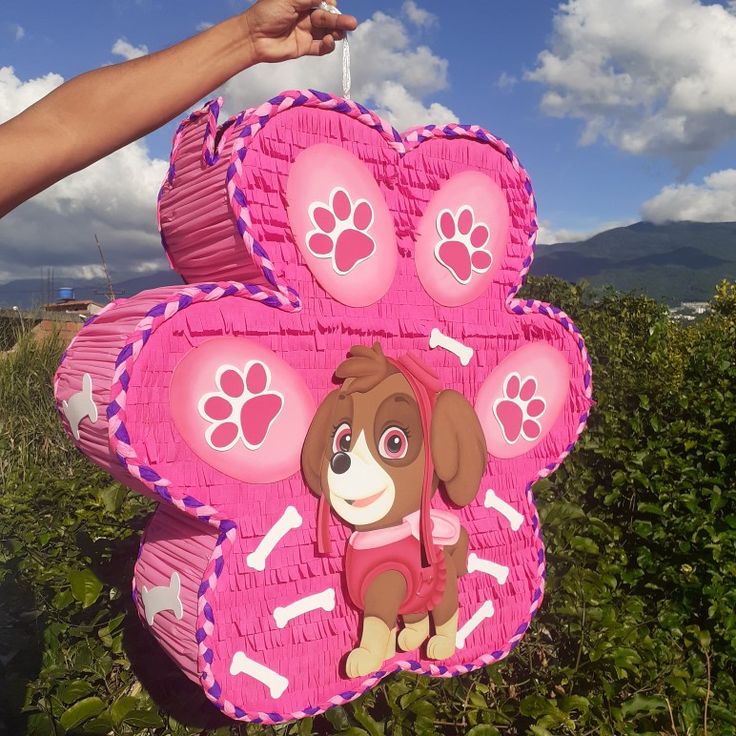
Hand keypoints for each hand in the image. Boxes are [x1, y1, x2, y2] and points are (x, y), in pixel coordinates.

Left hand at [242, 0, 357, 63]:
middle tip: (352, 23)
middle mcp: (306, 16)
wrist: (253, 37)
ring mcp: (306, 32)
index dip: (330, 3)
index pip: (324, 2)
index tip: (330, 4)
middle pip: (328, 17)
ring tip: (341, 34)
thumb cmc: (267, 12)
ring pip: (327, 32)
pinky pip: (321, 48)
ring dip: (336, 32)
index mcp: (303, 2)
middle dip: (340, 19)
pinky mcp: (304, 48)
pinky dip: (327, 46)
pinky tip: (329, 42)